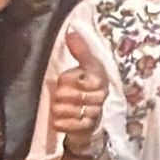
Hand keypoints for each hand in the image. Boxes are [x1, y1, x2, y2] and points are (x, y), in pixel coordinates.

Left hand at [50, 31, 110, 151]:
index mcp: (100, 78)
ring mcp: (94, 112)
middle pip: (65, 94)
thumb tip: (71, 31)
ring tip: (65, 107)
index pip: (73, 78)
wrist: (92, 118)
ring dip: (58, 109)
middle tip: (65, 96)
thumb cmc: (87, 87)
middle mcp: (100, 95)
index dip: (66, 80)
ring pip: (62, 110)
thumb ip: (80, 50)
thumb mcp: (86, 67)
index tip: (68, 79)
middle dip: (59, 95)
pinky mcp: (86, 127)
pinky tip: (64, 119)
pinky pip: (63, 124)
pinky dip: (59, 122)